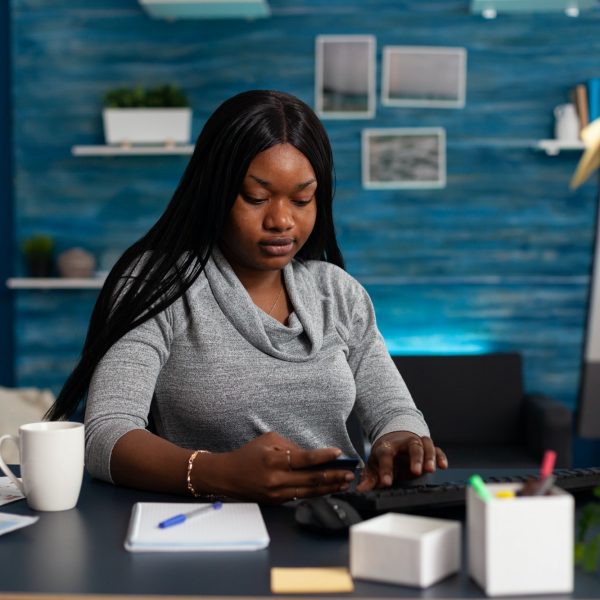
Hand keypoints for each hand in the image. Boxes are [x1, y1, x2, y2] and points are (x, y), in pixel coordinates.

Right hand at [204, 432, 355, 502]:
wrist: (227, 476)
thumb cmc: (248, 455)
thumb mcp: (268, 440)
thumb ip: (291, 447)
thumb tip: (312, 456)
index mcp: (274, 461)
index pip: (305, 459)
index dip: (324, 457)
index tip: (338, 453)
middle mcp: (277, 480)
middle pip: (312, 479)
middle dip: (334, 476)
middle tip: (349, 473)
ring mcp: (277, 494)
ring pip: (310, 491)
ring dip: (330, 487)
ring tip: (345, 483)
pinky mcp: (277, 502)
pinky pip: (301, 496)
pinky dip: (317, 492)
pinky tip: (329, 488)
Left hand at [356, 431, 447, 491]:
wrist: (394, 436)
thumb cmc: (384, 454)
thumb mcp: (373, 465)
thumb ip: (369, 478)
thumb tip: (361, 489)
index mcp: (387, 447)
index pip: (386, 456)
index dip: (385, 470)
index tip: (386, 482)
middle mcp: (404, 443)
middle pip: (411, 446)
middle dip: (415, 458)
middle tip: (416, 471)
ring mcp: (417, 444)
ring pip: (426, 444)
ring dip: (429, 456)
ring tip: (430, 470)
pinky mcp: (427, 448)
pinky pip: (437, 449)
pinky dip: (440, 456)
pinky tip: (442, 466)